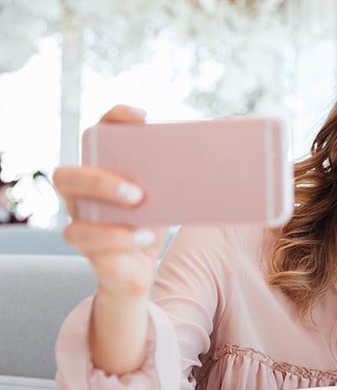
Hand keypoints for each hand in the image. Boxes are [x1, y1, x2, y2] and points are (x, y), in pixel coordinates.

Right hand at [54, 105, 166, 299]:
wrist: (138, 271)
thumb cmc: (150, 225)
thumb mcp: (162, 199)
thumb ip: (171, 179)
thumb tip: (213, 157)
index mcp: (102, 169)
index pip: (98, 133)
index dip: (114, 119)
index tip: (143, 118)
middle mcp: (82, 192)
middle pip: (70, 175)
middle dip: (101, 180)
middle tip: (137, 192)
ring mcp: (80, 219)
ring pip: (75, 209)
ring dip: (109, 210)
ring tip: (140, 210)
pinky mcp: (87, 246)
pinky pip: (85, 238)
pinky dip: (118, 238)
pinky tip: (144, 237)